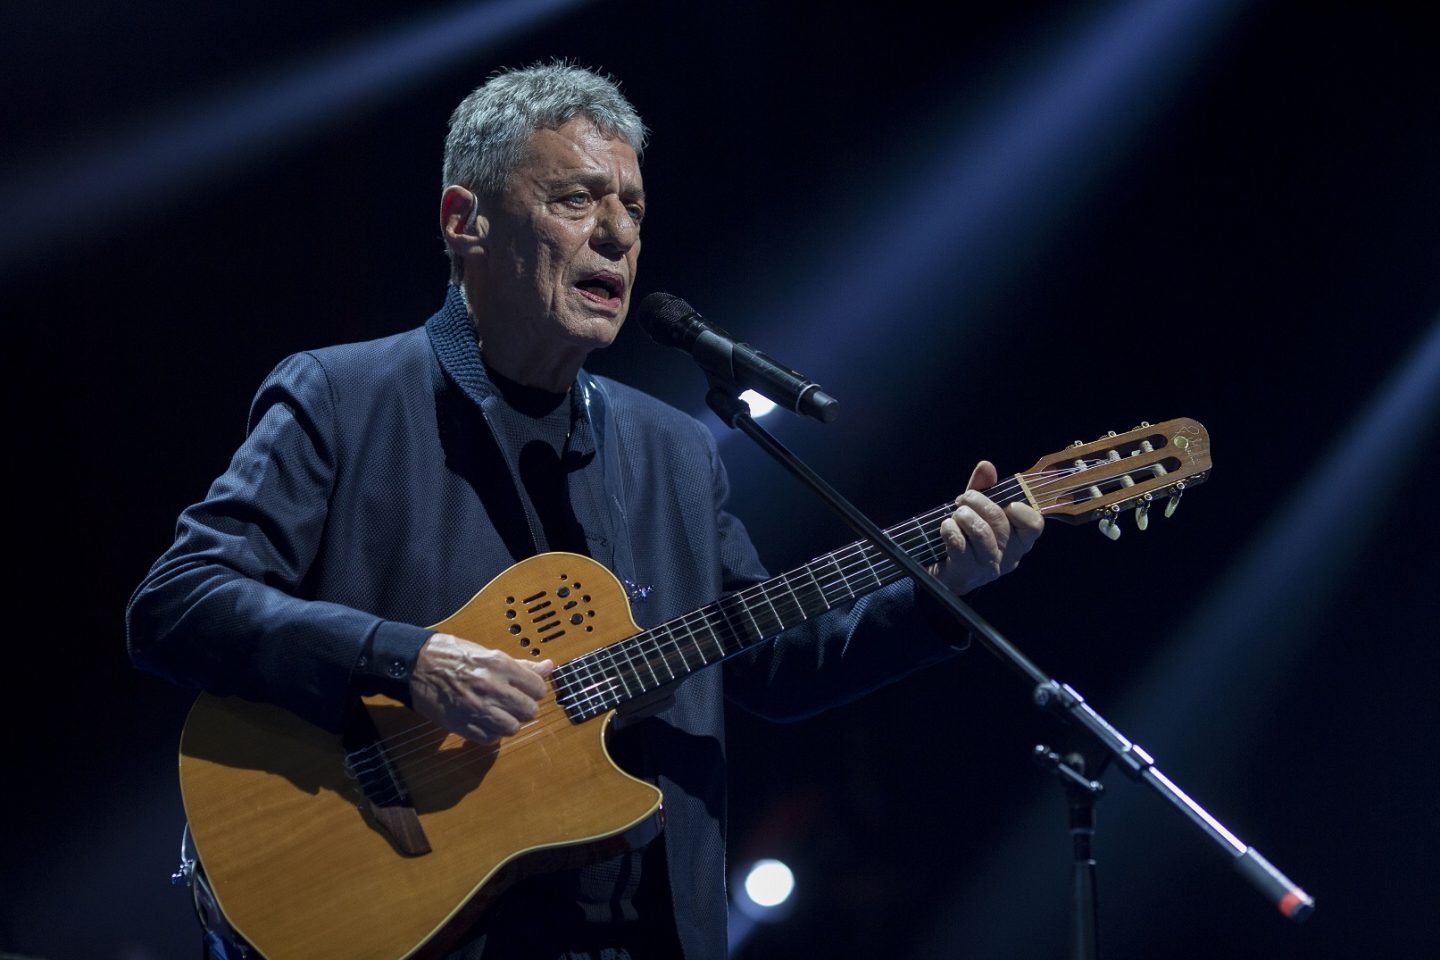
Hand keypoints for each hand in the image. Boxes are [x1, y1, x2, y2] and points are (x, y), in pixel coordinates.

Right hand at [409, 633, 553, 743]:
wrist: (415, 664)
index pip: (537, 688)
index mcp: (500, 665)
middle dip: (525, 708)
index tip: (527, 690)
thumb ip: (521, 665)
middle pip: (529, 711)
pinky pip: (490, 739)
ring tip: (500, 714)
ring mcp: (476, 708)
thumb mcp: (489, 653)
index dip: (534, 690)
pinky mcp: (462, 724)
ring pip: (512, 728)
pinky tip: (485, 722)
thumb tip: (549, 667)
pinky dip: (491, 733)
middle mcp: (491, 687)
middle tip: (514, 704)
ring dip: (509, 723)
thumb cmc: (452, 654)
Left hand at [931, 460, 1043, 595]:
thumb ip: (983, 488)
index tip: (1008, 502)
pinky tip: (946, 526)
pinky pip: (959, 545)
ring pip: (982, 533)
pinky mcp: (965, 573)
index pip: (1034, 526)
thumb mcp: (976, 510)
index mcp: (1018, 541)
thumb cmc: (967, 538)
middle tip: (964, 498)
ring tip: (956, 513)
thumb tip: (986, 466)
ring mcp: (987, 567)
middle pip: (1001, 522)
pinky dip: (950, 529)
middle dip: (980, 502)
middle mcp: (1007, 556)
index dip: (1023, 511)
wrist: (945, 573)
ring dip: (965, 515)